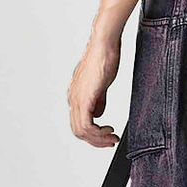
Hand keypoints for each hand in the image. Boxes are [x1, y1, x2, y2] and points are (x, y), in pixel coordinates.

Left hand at [67, 33, 121, 147]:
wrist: (103, 45)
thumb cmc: (104, 58)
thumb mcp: (101, 85)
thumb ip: (98, 101)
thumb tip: (98, 115)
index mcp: (76, 95)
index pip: (79, 123)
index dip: (93, 134)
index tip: (108, 135)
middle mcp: (73, 98)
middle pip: (78, 131)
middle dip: (96, 140)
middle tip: (111, 141)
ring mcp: (77, 99)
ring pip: (82, 131)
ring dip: (99, 139)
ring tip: (112, 137)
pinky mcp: (85, 98)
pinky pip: (87, 125)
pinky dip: (99, 133)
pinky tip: (109, 129)